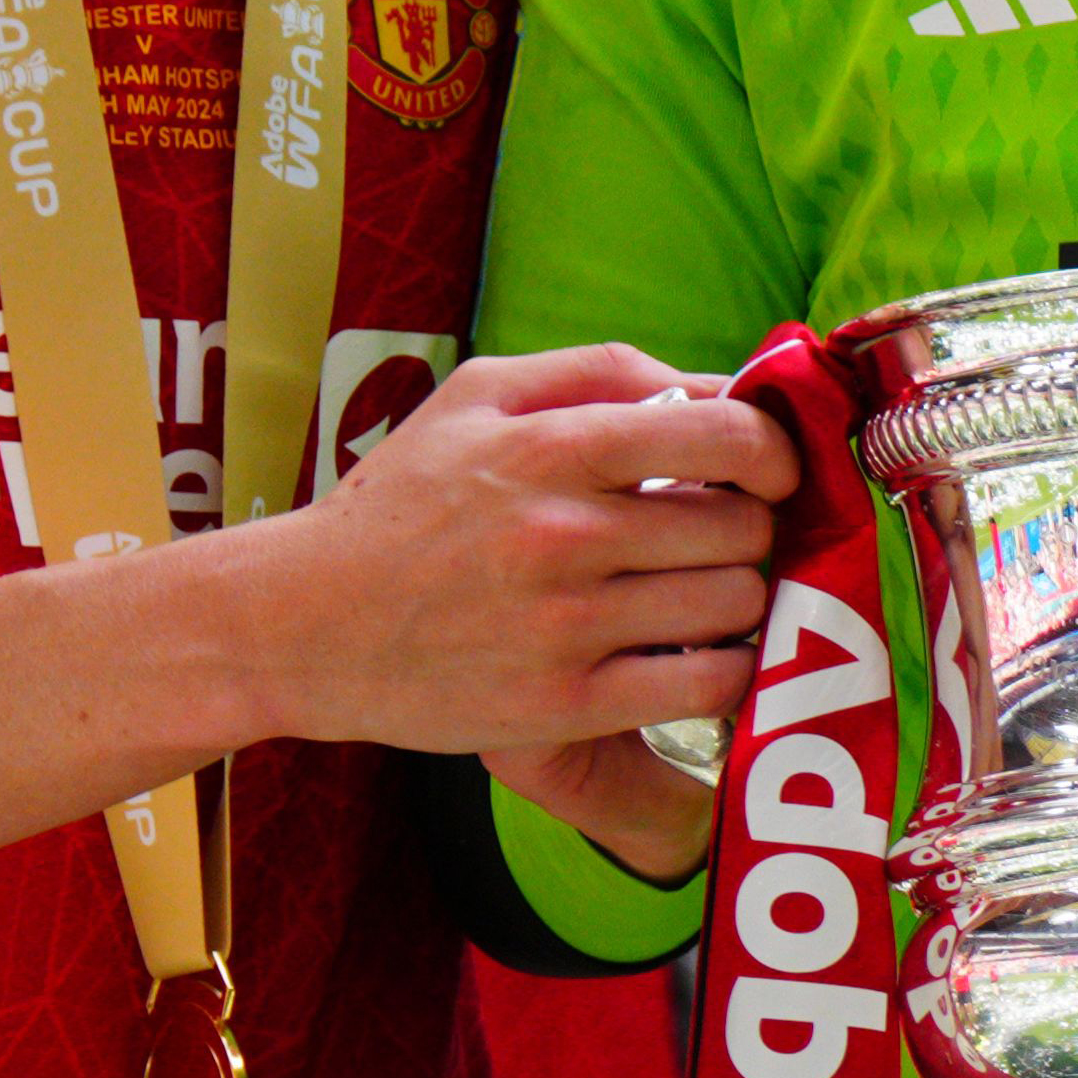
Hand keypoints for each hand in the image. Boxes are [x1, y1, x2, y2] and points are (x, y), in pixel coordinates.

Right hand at [277, 342, 792, 863]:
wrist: (304, 621)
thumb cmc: (400, 502)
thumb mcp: (478, 397)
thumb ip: (601, 372)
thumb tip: (714, 384)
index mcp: (550, 450)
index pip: (723, 435)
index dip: (773, 452)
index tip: (768, 470)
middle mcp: (565, 535)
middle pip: (740, 527)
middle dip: (748, 530)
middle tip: (719, 540)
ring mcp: (567, 626)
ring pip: (733, 605)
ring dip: (736, 601)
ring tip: (698, 596)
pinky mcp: (565, 705)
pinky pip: (706, 686)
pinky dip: (723, 671)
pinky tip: (694, 655)